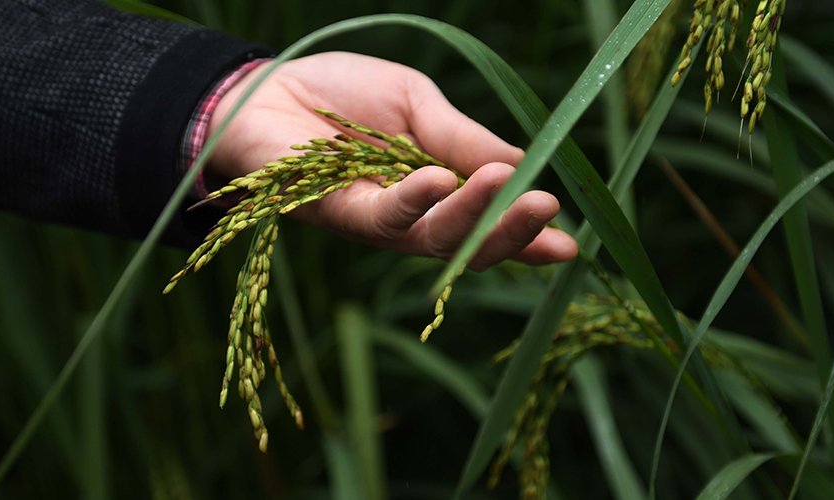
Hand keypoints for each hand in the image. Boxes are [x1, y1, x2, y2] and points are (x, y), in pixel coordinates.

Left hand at [206, 52, 576, 270]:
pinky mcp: (334, 211)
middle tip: (549, 213)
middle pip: (466, 241)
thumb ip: (461, 138)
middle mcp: (408, 216)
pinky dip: (413, 199)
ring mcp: (373, 220)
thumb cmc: (341, 95)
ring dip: (472, 217)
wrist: (266, 87)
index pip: (486, 221)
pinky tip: (437, 180)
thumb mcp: (416, 103)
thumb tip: (520, 165)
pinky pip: (381, 215)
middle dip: (510, 231)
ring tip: (509, 189)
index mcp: (435, 189)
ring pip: (431, 236)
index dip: (525, 235)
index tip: (567, 240)